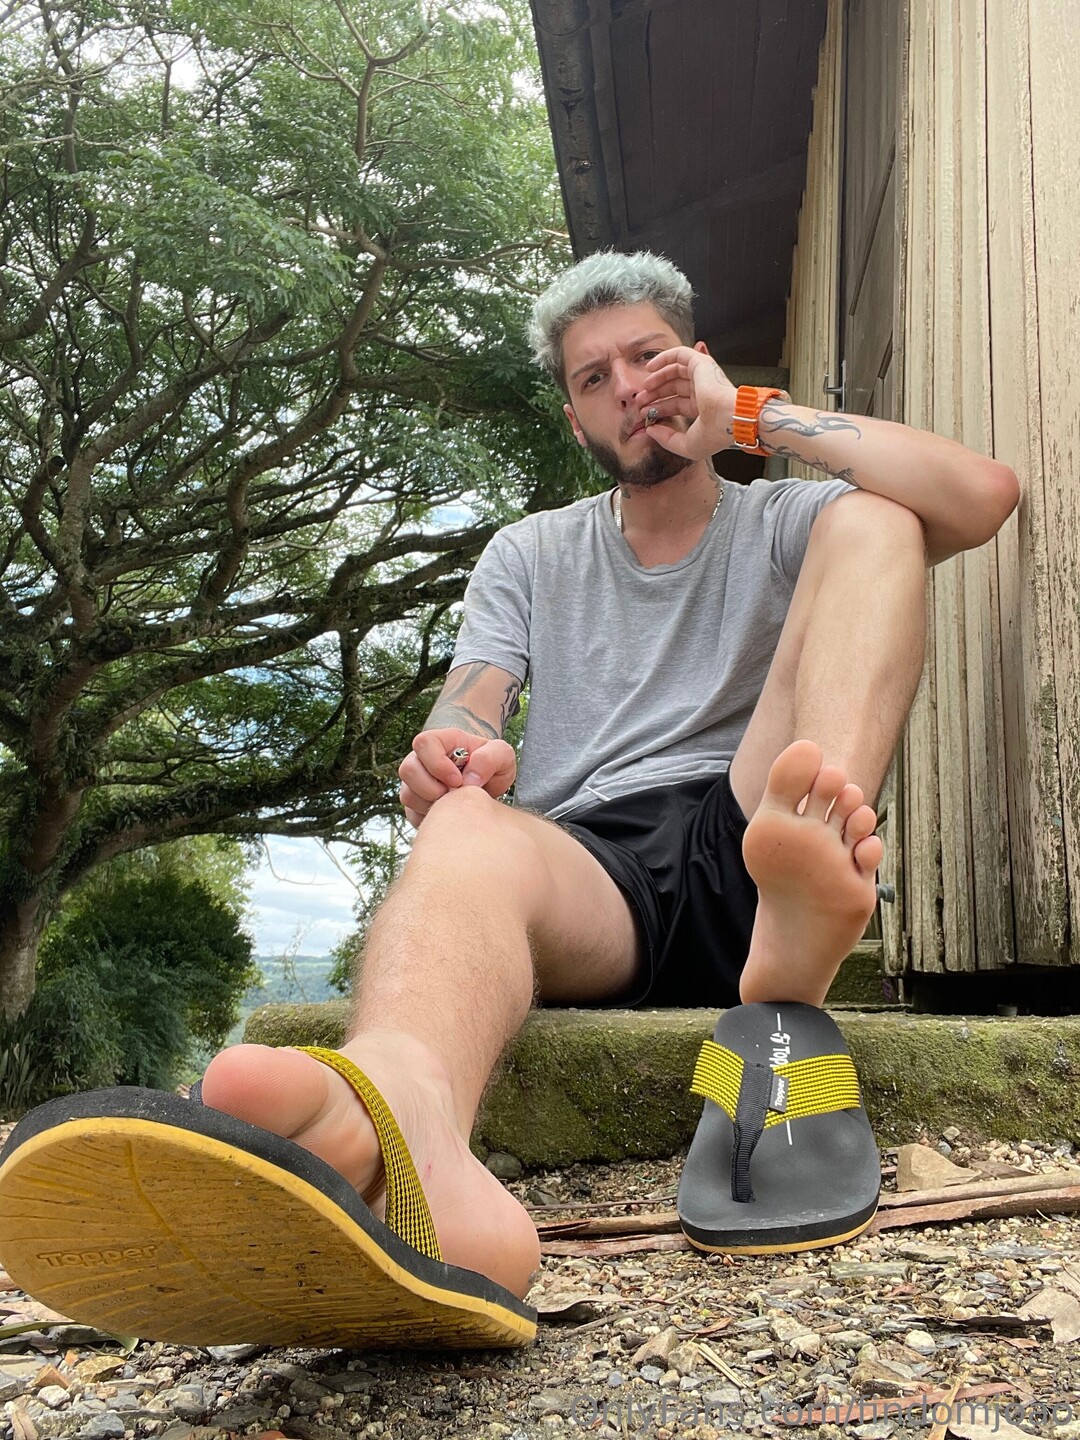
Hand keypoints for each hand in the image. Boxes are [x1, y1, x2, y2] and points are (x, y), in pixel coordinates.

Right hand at [397, 729, 516, 827]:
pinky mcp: (415, 804)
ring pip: (408, 795)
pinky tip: (448, 814)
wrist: (487, 782)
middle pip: (408, 770)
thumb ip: (491, 758)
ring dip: (432, 804)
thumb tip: (469, 779)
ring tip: (454, 803)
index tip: (458, 780)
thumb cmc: (491, 763)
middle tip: (454, 795)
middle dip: (432, 788)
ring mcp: (415, 782)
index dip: (438, 764)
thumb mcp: (502, 755)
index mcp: (440, 741)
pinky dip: (431, 818)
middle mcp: (421, 759)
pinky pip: (412, 814)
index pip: (424, 743)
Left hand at [633, 346, 736, 459]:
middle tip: (641, 401)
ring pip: (675, 372)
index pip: (677, 405)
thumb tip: (650, 430)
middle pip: (673, 388)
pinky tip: (650, 368)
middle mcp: (704, 391)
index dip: (659, 408)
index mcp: (704, 409)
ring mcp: (703, 377)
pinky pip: (680, 354)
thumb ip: (667, 439)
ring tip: (644, 387)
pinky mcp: (702, 364)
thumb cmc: (716, 434)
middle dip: (655, 394)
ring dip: (657, 378)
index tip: (645, 414)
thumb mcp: (687, 445)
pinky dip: (664, 358)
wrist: (731, 420)